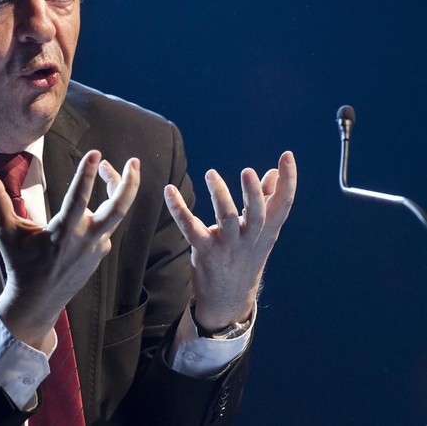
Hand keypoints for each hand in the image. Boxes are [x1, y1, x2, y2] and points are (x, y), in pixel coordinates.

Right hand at [0, 151, 140, 349]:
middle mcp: (85, 240)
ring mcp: (96, 247)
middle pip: (117, 209)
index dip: (86, 174)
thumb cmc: (19, 263)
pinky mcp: (100, 252)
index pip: (79, 199)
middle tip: (134, 161)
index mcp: (62, 234)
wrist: (37, 301)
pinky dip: (103, 209)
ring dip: (118, 190)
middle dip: (129, 183)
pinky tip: (91, 203)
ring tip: (110, 169)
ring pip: (116, 214)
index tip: (95, 152)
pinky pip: (106, 225)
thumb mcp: (5, 231)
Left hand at [163, 151, 296, 330]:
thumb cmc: (245, 258)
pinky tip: (169, 190)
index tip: (287, 156)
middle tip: (248, 171)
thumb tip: (272, 173)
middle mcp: (250, 239)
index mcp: (266, 232)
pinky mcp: (205, 251)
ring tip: (212, 174)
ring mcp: (227, 247)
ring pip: (226, 220)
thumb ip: (267, 203)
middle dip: (254, 193)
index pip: (283, 205)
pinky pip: (190, 228)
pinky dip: (179, 209)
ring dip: (220, 196)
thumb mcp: (261, 234)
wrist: (228, 300)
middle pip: (258, 215)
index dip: (288, 181)